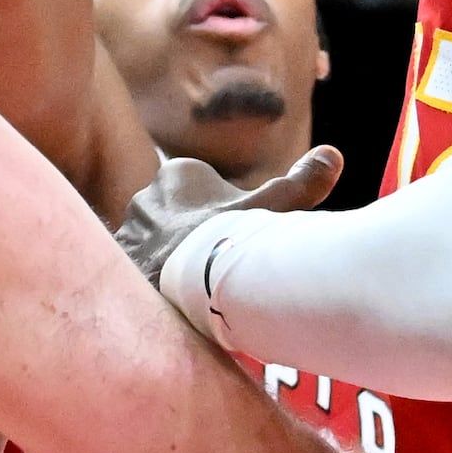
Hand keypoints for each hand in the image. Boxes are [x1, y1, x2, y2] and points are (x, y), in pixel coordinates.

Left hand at [114, 143, 342, 303]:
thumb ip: (303, 182)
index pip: (202, 194)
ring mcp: (128, 228)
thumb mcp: (275, 207)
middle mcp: (145, 195)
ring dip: (173, 261)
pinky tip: (172, 298)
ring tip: (196, 286)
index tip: (233, 242)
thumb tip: (333, 154)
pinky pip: (138, 268)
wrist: (191, 283)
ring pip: (158, 244)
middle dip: (194, 240)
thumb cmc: (233, 239)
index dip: (223, 221)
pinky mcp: (118, 261)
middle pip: (179, 219)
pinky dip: (152, 280)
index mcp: (179, 174)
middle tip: (216, 267)